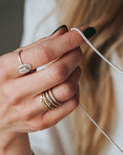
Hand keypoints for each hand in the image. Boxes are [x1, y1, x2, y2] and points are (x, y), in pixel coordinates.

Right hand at [0, 26, 93, 144]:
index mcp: (5, 71)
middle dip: (74, 56)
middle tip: (77, 50)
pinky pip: (71, 104)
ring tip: (72, 68)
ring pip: (67, 89)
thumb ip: (38, 47)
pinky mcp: (43, 122)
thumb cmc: (6, 84)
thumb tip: (64, 32)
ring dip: (76, 74)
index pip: (43, 53)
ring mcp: (30, 111)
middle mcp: (16, 92)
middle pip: (59, 72)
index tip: (82, 32)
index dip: (66, 41)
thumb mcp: (12, 62)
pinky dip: (76, 91)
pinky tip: (70, 85)